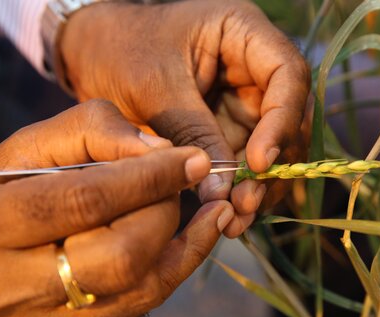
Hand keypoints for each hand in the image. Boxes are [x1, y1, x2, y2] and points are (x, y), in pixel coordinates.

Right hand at [0, 100, 233, 316]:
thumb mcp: (26, 147)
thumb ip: (90, 132)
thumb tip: (159, 149)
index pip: (86, 200)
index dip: (150, 178)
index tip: (195, 159)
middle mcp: (13, 284)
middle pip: (119, 254)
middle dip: (165, 212)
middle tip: (186, 183)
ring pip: (136, 291)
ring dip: (187, 246)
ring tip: (215, 212)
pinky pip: (136, 307)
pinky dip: (174, 269)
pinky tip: (195, 239)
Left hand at [60, 0, 309, 236]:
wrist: (91, 56)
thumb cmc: (120, 49)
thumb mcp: (155, 86)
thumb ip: (192, 132)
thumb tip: (221, 192)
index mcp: (243, 34)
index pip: (288, 75)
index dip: (283, 120)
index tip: (259, 162)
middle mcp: (252, 70)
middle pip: (288, 118)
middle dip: (272, 165)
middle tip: (246, 203)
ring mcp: (243, 103)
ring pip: (272, 149)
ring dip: (259, 186)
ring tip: (236, 218)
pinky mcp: (228, 131)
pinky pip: (244, 164)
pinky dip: (239, 189)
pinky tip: (227, 214)